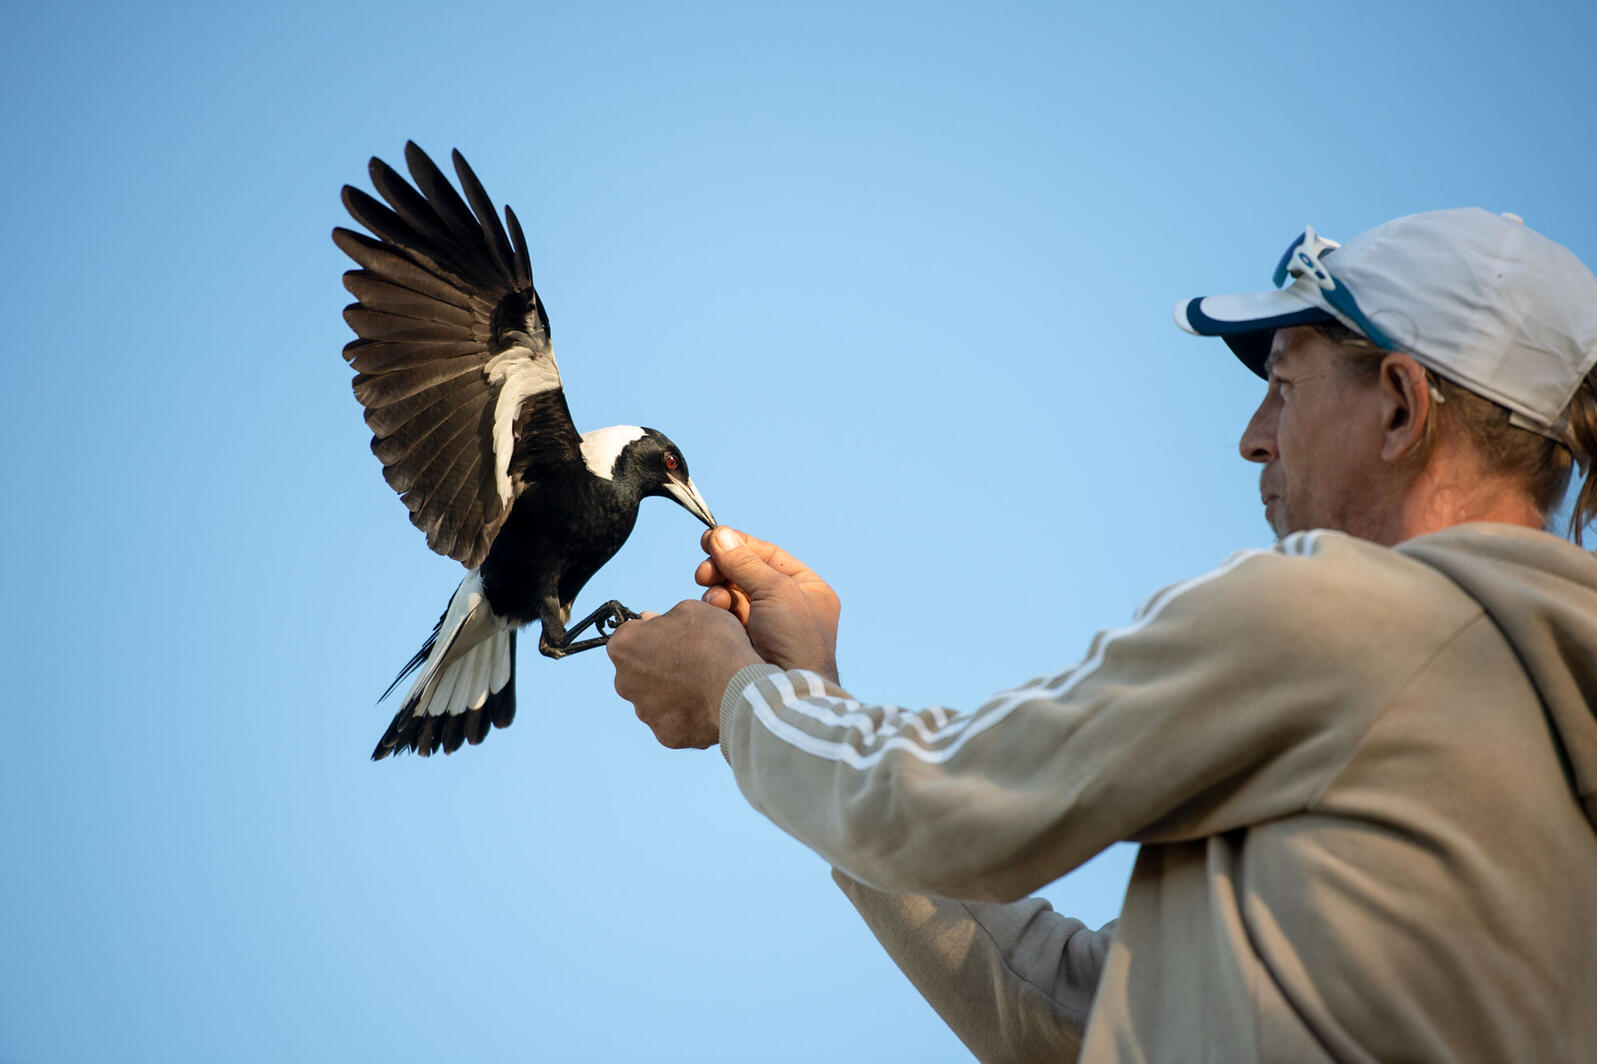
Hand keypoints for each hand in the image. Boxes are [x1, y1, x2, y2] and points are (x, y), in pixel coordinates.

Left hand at [607, 600, 761, 748]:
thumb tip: (654, 622)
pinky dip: (686, 714)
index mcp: (624, 646)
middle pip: (638, 670)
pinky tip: (707, 704)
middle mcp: (624, 682)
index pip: (630, 634)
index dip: (653, 632)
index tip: (672, 634)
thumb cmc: (715, 643)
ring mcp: (644, 712)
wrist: (738, 689)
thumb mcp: (692, 609)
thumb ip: (666, 616)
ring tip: (704, 683)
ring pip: (654, 698)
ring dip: (672, 691)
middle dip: (658, 664)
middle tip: (691, 660)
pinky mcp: (664, 735)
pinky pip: (673, 721)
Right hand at [695, 526, 840, 683]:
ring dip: (718, 593)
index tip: (710, 538)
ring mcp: (766, 627)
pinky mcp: (745, 644)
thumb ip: (745, 562)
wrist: (786, 694)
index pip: (768, 556)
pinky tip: (712, 614)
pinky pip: (725, 619)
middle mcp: (789, 606)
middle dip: (723, 570)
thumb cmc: (795, 641)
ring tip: (714, 601)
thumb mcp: (776, 591)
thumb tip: (720, 535)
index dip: (739, 545)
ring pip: (732, 596)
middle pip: (746, 574)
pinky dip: (716, 613)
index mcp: (807, 589)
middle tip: (703, 573)